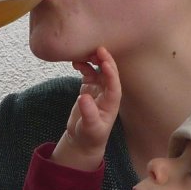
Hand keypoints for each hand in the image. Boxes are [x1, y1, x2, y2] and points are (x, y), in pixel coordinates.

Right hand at [52, 48, 120, 169]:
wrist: (83, 141)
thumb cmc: (89, 137)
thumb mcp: (89, 128)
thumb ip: (88, 113)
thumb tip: (84, 97)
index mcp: (111, 103)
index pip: (114, 84)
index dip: (111, 72)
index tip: (105, 61)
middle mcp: (107, 94)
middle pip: (109, 73)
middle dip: (105, 60)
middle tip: (97, 48)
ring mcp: (98, 90)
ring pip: (98, 71)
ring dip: (93, 61)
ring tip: (83, 53)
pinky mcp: (88, 89)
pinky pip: (88, 74)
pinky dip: (83, 66)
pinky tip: (76, 62)